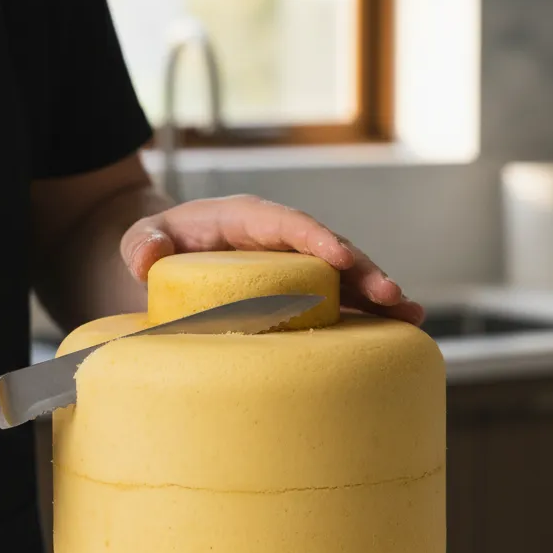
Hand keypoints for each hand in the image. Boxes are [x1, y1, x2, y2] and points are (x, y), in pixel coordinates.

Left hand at [119, 194, 423, 323]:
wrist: (165, 256)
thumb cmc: (158, 241)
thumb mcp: (141, 234)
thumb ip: (140, 241)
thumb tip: (145, 258)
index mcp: (248, 218)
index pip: (287, 224)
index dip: (316, 239)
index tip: (341, 258)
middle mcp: (280, 241)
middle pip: (329, 250)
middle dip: (363, 271)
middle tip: (392, 296)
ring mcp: (293, 268)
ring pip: (343, 278)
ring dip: (377, 296)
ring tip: (412, 316)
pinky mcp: (297, 294)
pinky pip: (336, 302)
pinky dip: (363, 317)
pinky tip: (396, 334)